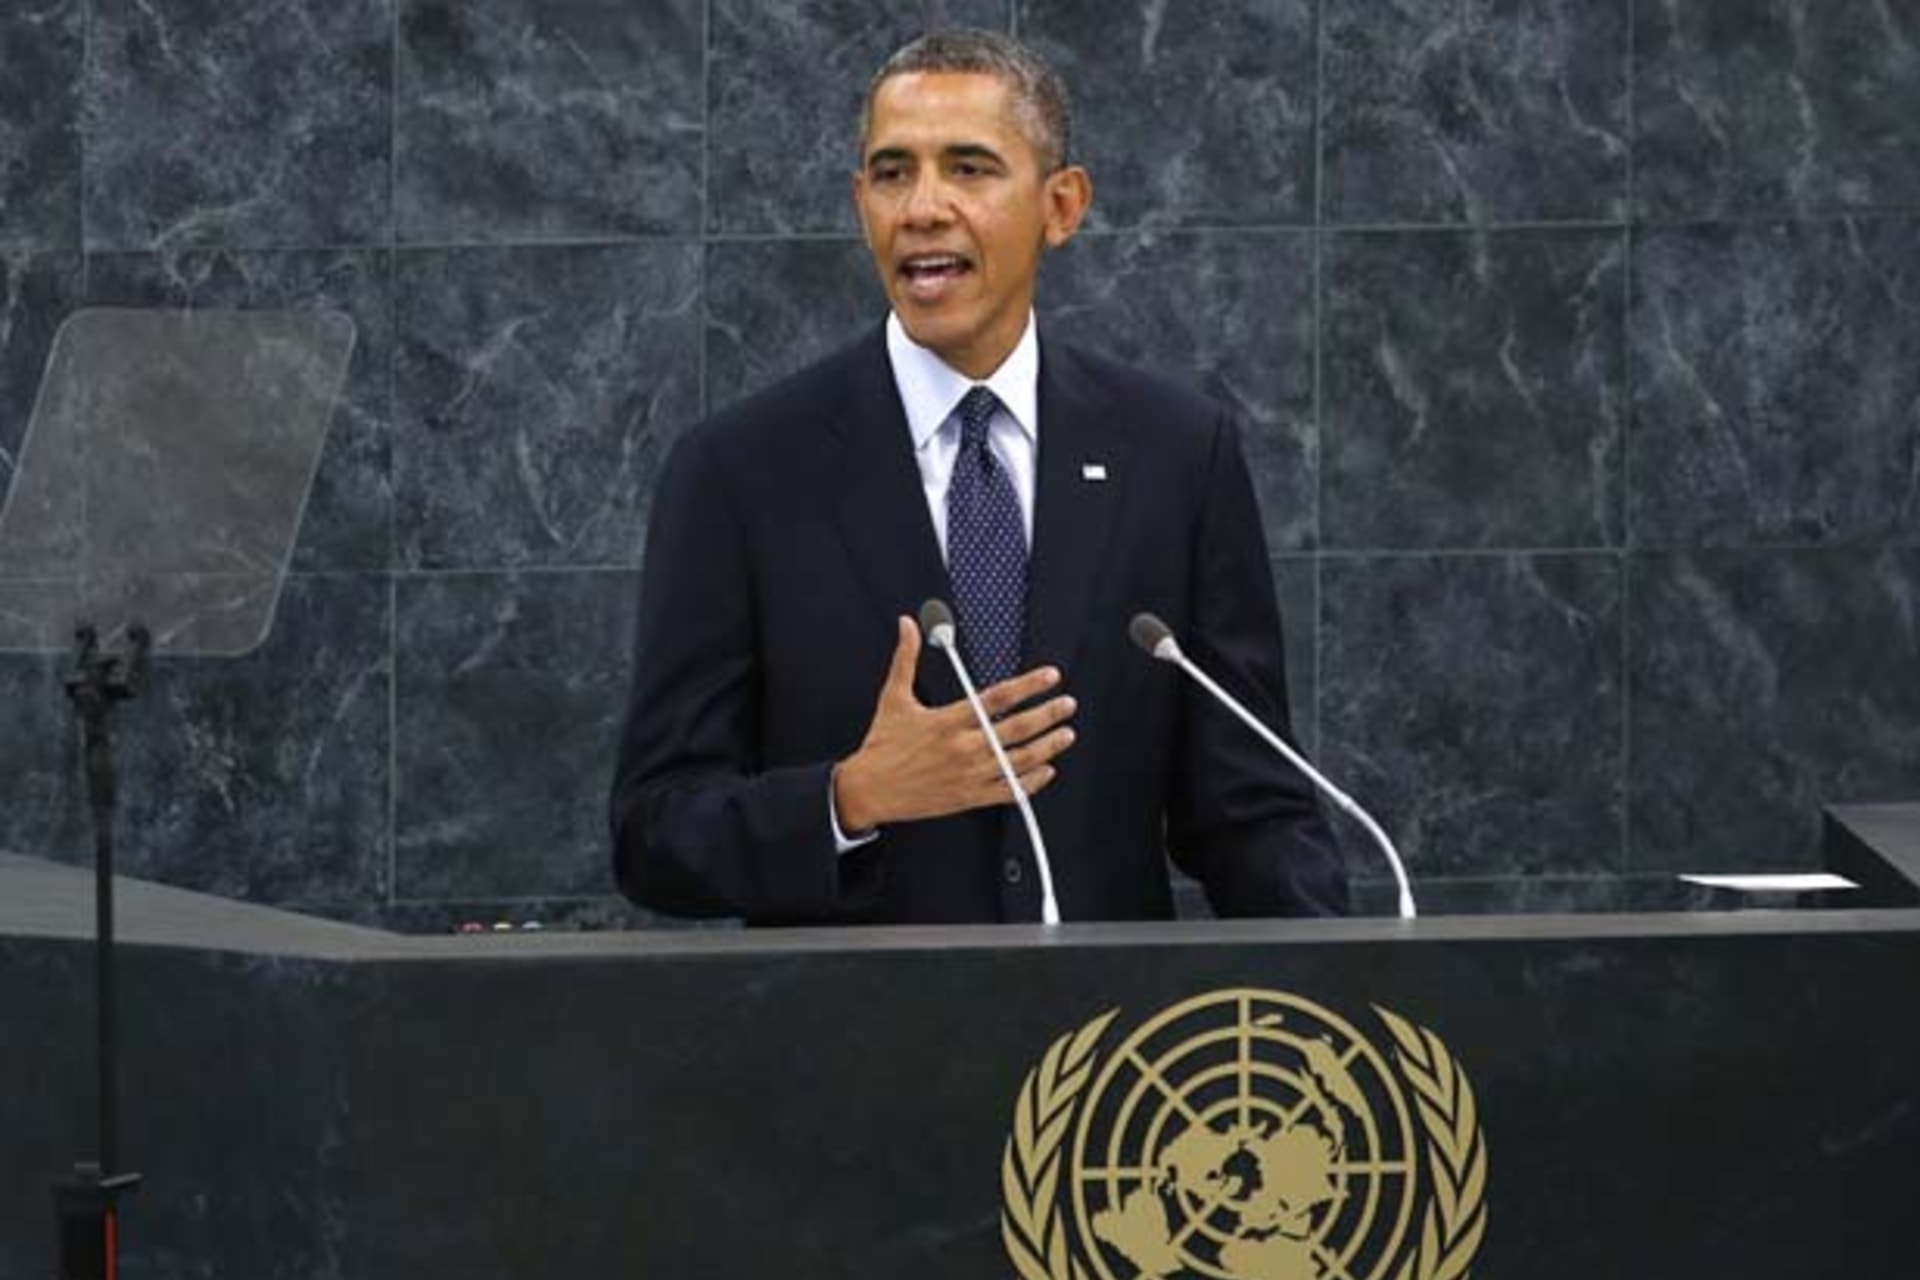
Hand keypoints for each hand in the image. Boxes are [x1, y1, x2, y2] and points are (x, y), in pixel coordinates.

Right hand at [833, 616, 1076, 830]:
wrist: (868, 790)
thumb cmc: (882, 746)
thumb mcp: (893, 698)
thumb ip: (906, 658)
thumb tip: (908, 625)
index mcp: (947, 721)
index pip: (997, 698)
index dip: (1028, 686)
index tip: (1049, 677)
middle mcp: (963, 748)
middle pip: (1016, 729)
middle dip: (1047, 715)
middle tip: (1067, 705)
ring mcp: (968, 775)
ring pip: (1019, 760)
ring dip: (1047, 747)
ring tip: (1065, 734)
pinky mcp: (968, 797)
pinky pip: (1008, 790)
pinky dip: (1031, 782)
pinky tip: (1045, 771)